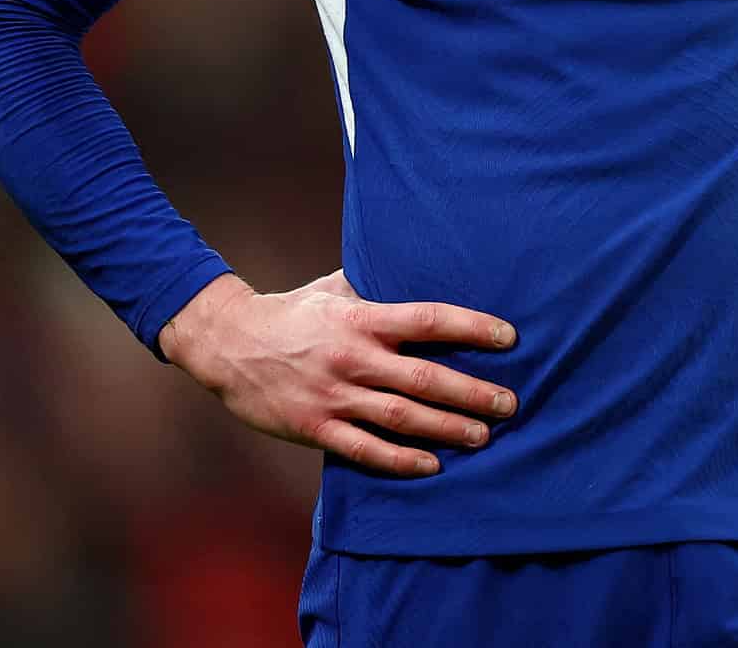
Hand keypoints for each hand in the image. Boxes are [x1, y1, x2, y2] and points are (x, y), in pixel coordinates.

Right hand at [159, 269, 518, 476]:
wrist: (227, 343)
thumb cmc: (290, 313)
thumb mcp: (335, 289)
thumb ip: (377, 288)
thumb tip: (421, 270)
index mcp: (362, 318)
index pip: (429, 319)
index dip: (472, 327)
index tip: (509, 337)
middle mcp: (353, 357)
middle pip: (425, 376)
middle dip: (472, 392)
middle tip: (509, 403)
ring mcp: (334, 395)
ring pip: (402, 416)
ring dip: (446, 429)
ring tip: (483, 437)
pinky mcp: (315, 427)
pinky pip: (365, 449)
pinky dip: (400, 460)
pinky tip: (431, 466)